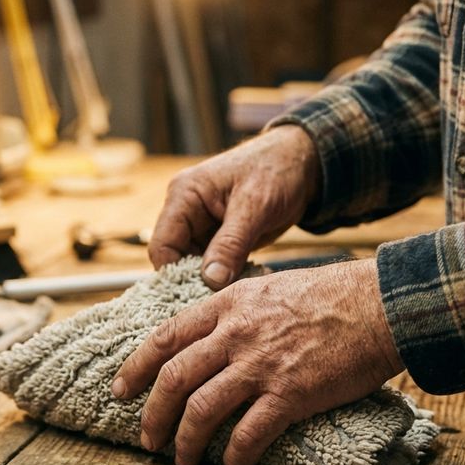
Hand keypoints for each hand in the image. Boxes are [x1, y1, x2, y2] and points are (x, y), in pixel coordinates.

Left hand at [111, 259, 404, 464]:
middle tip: (147, 439)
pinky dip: (234, 456)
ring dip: (185, 441)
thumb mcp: (270, 288)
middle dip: (153, 414)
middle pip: (173, 378)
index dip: (136, 367)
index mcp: (228, 305)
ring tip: (182, 460)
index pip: (165, 337)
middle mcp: (235, 334)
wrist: (380, 304)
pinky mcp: (289, 394)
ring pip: (201, 408)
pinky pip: (249, 433)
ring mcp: (260, 365)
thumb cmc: (333, 295)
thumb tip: (216, 330)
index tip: (121, 389)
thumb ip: (238, 310)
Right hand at [149, 124, 320, 289]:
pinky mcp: (219, 237)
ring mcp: (202, 226)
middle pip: (175, 259)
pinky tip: (240, 284)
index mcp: (184, 196)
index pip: (162, 245)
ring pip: (194, 266)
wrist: (302, 162)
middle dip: (193, 281)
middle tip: (216, 302)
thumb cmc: (276, 171)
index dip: (173, 273)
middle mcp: (186, 212)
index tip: (195, 296)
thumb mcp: (254, 207)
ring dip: (211, 282)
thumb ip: (230, 244)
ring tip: (231, 296)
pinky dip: (225, 277)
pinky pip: (213, 265)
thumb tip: (211, 280)